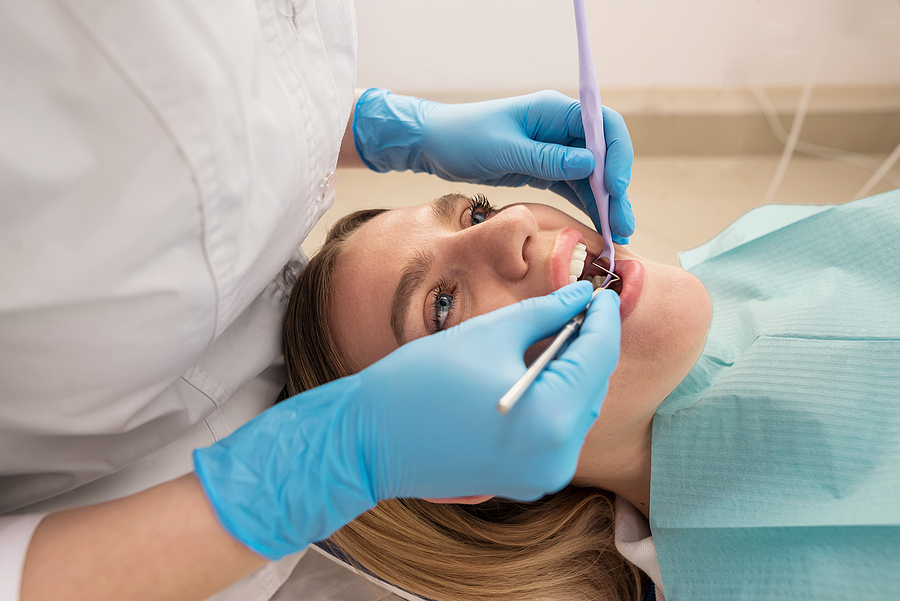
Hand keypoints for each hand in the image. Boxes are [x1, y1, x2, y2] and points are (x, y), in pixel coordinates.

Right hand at [194, 282, 619, 558]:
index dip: (603, 316)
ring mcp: (544, 476)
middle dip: (588, 343)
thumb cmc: (419, 383)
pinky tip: (539, 370)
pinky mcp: (528, 482)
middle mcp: (557, 456)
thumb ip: (546, 312)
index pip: (598, 355)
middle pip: (592, 384)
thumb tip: (581, 294)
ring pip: (577, 409)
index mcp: (550, 417)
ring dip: (573, 371)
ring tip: (557, 334)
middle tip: (579, 306)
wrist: (369, 440)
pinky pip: (557, 431)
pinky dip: (555, 399)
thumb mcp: (489, 333)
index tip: (601, 290)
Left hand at [353, 88, 634, 242]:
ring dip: (606, 203)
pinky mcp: (545, 168)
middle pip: (603, 155)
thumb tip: (590, 164)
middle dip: (616, 189)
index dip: (617, 156)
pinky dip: (586, 206)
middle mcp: (560, 128)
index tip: (616, 188)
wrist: (434, 144)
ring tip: (617, 235)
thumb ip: (547, 158)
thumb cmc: (464, 138)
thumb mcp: (504, 150)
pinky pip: (574, 187)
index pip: (603, 126)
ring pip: (592, 176)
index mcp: (554, 111)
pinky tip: (598, 227)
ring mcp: (554, 149)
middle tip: (623, 224)